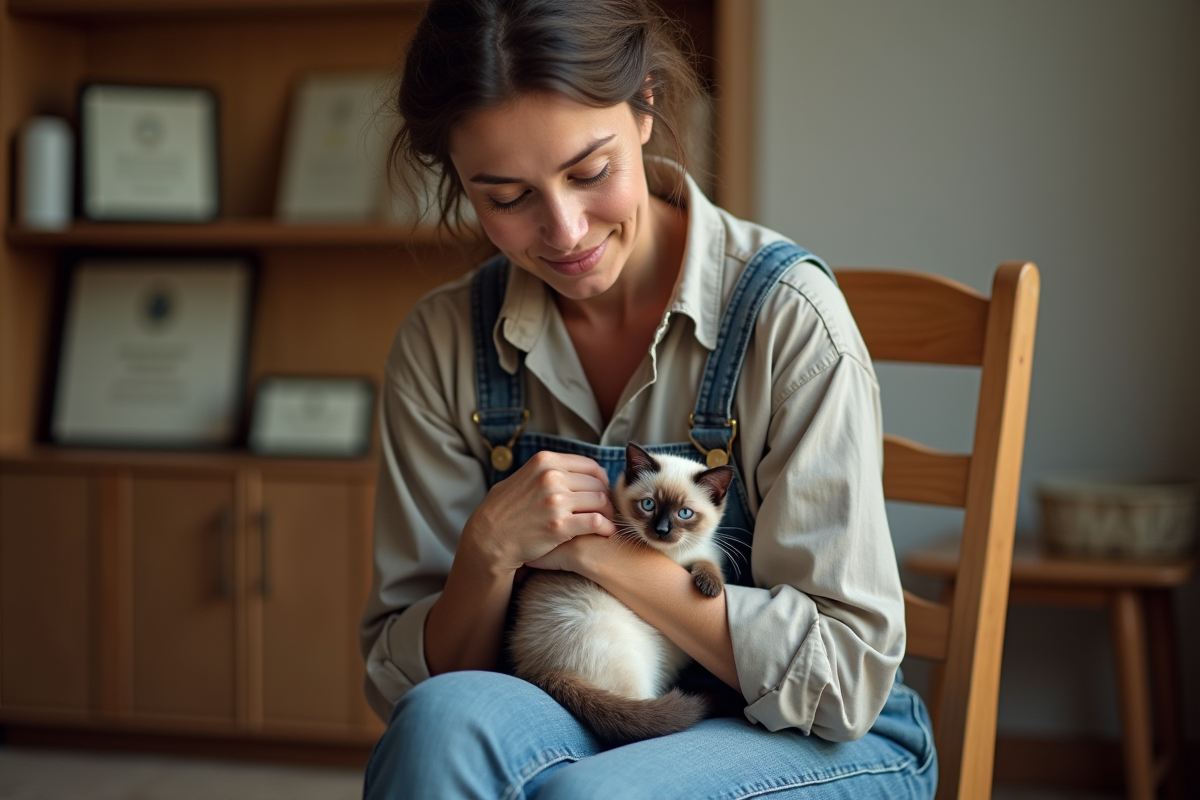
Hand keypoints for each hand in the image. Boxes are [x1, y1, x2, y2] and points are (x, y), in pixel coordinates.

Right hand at [460, 450, 615, 573]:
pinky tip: (606, 534)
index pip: (590, 465)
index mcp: (544, 461)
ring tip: (606, 522)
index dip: (601, 481)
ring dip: (608, 513)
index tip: (601, 493)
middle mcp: (551, 477)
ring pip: (601, 501)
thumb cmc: (504, 510)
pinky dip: (606, 528)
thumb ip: (546, 471)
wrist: (488, 539)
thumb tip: (573, 469)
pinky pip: (597, 522)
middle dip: (605, 498)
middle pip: (598, 484)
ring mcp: (555, 501)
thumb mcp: (521, 477)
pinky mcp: (559, 525)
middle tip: (605, 511)